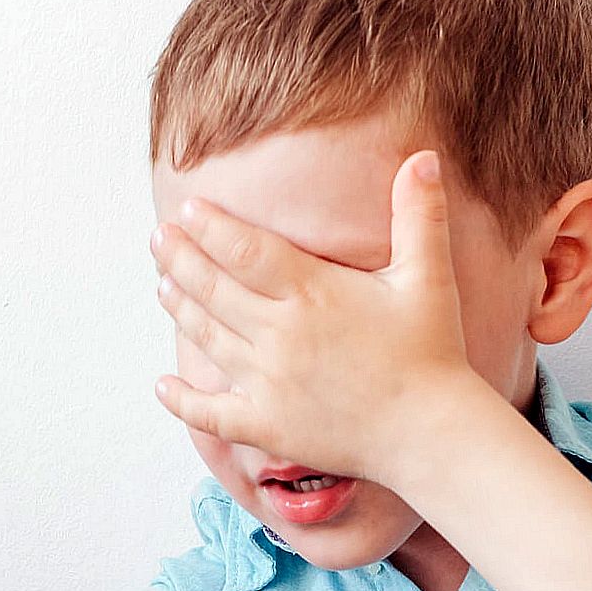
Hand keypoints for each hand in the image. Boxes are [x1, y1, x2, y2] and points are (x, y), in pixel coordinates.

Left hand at [149, 149, 477, 488]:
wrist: (430, 433)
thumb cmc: (432, 353)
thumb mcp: (429, 276)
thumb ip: (420, 215)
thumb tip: (422, 157)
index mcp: (312, 292)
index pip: (245, 249)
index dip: (211, 226)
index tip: (188, 208)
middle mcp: (280, 334)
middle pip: (214, 289)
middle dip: (181, 259)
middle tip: (159, 238)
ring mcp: (268, 383)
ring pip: (207, 339)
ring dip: (180, 309)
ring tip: (162, 285)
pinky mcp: (267, 426)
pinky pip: (210, 414)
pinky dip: (181, 400)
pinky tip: (162, 384)